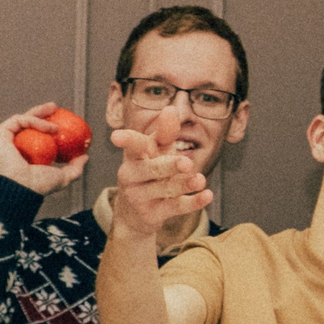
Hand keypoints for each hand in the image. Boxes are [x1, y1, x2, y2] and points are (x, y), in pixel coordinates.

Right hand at [0, 103, 88, 195]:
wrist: (23, 187)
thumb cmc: (39, 185)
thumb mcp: (62, 176)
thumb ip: (74, 167)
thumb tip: (85, 157)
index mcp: (22, 154)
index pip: (33, 134)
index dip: (45, 123)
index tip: (61, 119)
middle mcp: (11, 146)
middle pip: (26, 123)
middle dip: (40, 112)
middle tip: (55, 107)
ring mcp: (3, 140)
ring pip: (21, 119)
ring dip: (39, 113)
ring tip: (55, 112)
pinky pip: (18, 120)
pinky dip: (35, 120)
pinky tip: (51, 127)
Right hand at [107, 112, 209, 238]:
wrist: (136, 213)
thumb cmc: (151, 172)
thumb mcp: (157, 152)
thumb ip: (165, 132)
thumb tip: (171, 109)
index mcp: (134, 156)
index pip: (132, 146)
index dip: (126, 140)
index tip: (116, 136)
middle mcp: (132, 175)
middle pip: (151, 169)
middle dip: (169, 166)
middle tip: (186, 163)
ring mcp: (140, 196)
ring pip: (164, 189)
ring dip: (184, 184)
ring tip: (200, 180)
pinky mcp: (152, 214)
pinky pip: (174, 207)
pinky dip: (193, 202)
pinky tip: (207, 195)